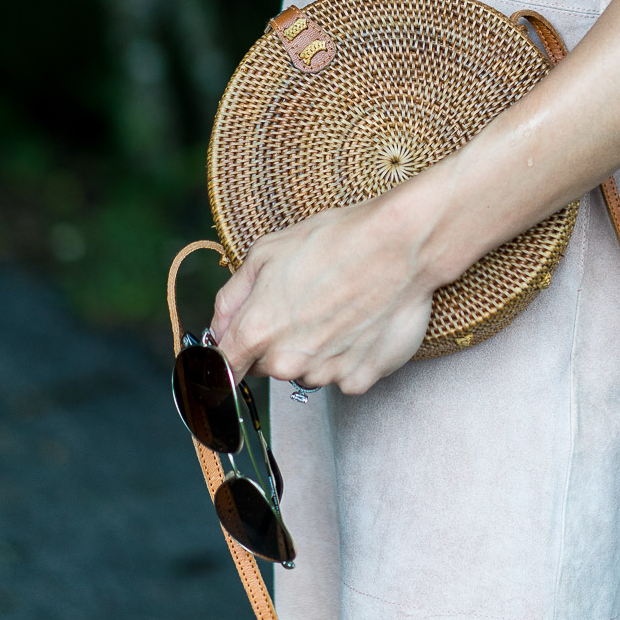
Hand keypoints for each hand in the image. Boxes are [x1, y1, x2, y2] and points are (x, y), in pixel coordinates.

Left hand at [210, 196, 434, 396]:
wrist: (399, 245)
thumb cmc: (334, 240)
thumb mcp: (266, 251)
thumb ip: (231, 297)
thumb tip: (219, 327)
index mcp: (256, 332)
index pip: (224, 366)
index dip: (232, 352)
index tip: (242, 344)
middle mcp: (287, 362)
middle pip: (268, 366)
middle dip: (277, 342)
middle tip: (305, 305)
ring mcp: (325, 374)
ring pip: (306, 371)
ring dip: (314, 350)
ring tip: (338, 310)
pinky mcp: (361, 379)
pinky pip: (343, 376)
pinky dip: (348, 357)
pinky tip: (360, 324)